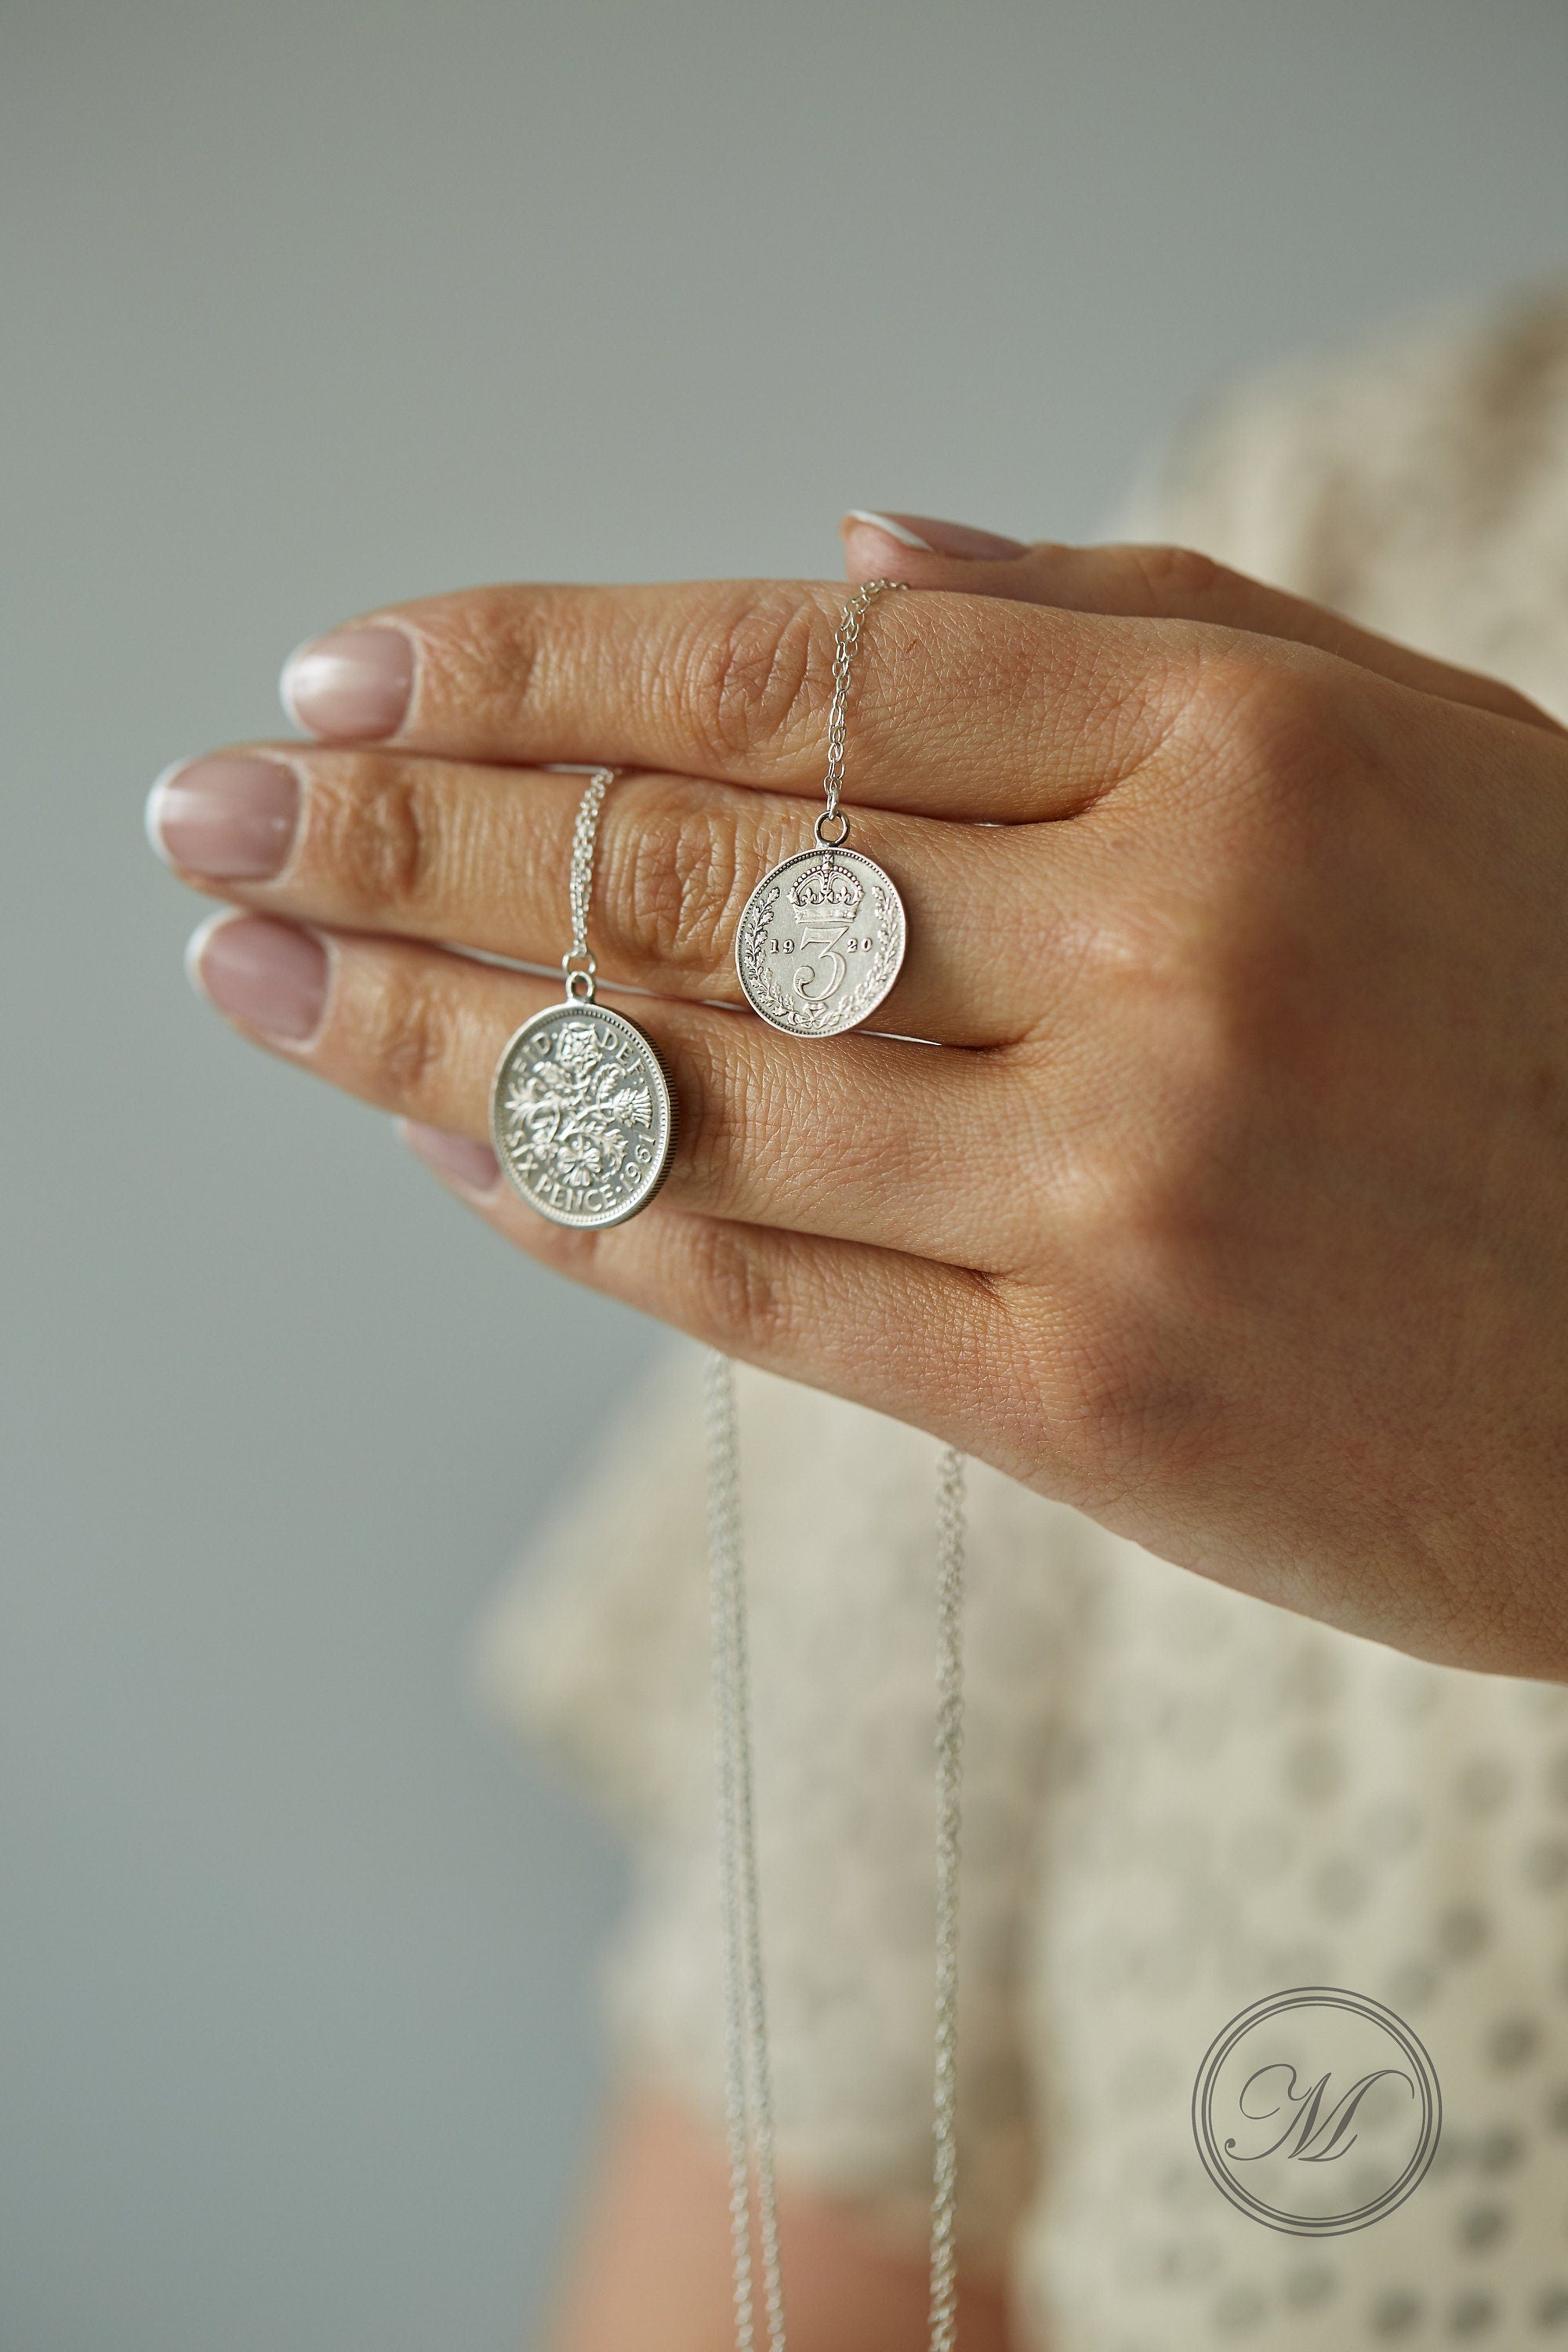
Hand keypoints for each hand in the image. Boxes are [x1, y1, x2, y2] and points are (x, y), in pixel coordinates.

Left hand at [148, 529, 1567, 1676]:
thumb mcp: (1408, 749)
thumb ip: (1123, 624)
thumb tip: (843, 538)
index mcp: (1239, 747)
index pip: (790, 673)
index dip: (531, 665)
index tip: (348, 672)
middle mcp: (1165, 958)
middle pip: (690, 870)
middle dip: (406, 837)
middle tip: (213, 811)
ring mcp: (1120, 1194)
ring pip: (689, 1090)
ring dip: (428, 1034)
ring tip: (255, 981)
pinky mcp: (1097, 1404)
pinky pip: (776, 1294)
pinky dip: (597, 1223)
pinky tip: (457, 1158)